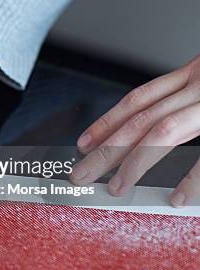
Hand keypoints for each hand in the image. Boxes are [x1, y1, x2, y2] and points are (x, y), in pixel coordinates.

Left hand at [71, 55, 199, 206]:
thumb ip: (194, 91)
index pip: (138, 98)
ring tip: (114, 187)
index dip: (107, 121)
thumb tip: (171, 117)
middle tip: (80, 173)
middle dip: (105, 148)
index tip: (83, 142)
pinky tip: (176, 197)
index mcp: (196, 72)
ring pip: (163, 130)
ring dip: (134, 162)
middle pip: (140, 118)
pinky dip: (193, 176)